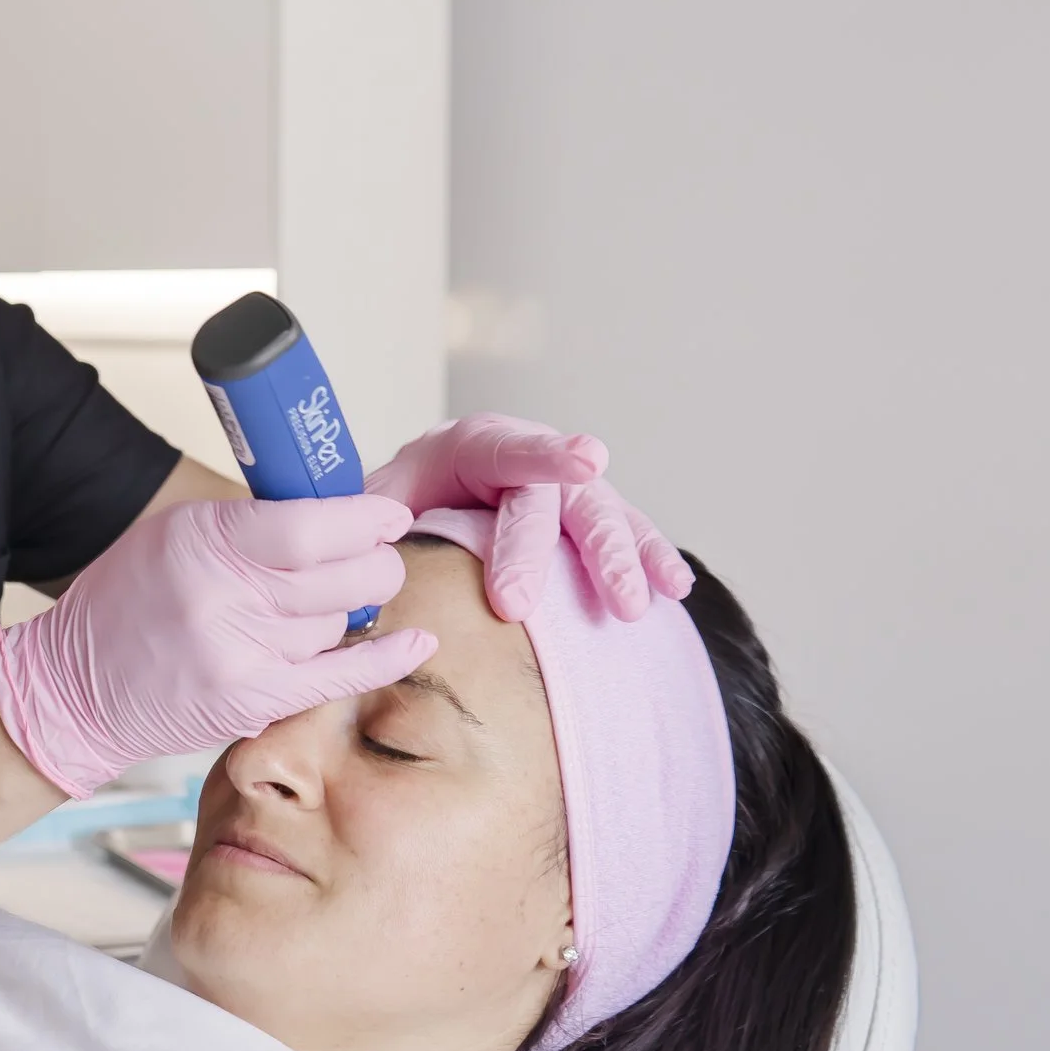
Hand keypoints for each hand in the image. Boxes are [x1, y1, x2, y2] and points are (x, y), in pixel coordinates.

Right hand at [0, 495, 436, 797]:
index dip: (364, 519)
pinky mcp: (252, 701)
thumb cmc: (126, 602)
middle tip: (371, 554)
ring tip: (316, 604)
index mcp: (205, 541)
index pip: (309, 527)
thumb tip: (338, 510)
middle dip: (373, 561)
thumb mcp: (177, 533)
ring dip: (345, 608)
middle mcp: (226, 598)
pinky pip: (340, 675)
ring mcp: (241, 656)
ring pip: (339, 621)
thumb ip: (253, 522)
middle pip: (342, 575)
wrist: (75, 689)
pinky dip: (385, 658)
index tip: (387, 514)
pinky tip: (416, 642)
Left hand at [366, 414, 692, 622]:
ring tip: (637, 605)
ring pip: (604, 517)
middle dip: (589, 550)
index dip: (551, 456)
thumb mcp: (377, 497)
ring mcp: (564, 489)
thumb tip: (374, 538)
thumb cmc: (401, 497)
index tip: (589, 462)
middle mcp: (529, 460)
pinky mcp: (586, 520)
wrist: (425, 490)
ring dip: (625, 560)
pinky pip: (626, 534)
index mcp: (473, 445)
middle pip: (564, 501)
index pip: (513, 450)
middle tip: (606, 601)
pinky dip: (652, 558)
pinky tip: (674, 588)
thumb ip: (375, 513)